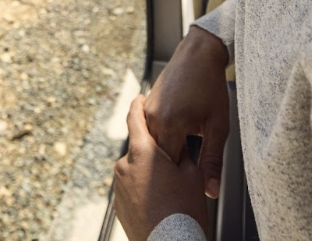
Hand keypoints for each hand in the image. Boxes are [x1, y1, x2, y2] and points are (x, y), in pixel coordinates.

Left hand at [115, 95, 210, 240]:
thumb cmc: (183, 213)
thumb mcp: (192, 176)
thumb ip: (183, 154)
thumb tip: (180, 147)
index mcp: (142, 152)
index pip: (135, 118)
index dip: (138, 105)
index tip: (140, 97)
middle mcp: (125, 166)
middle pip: (138, 147)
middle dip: (153, 150)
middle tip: (174, 162)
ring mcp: (119, 186)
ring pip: (135, 168)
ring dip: (149, 171)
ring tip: (170, 189)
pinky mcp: (119, 204)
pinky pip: (132, 188)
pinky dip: (144, 189)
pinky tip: (162, 201)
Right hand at [143, 27, 229, 197]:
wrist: (199, 53)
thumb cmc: (210, 85)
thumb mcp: (218, 126)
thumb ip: (212, 160)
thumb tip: (210, 191)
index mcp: (169, 125)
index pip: (166, 167)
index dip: (177, 179)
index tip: (188, 185)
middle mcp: (153, 118)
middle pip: (156, 157)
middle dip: (170, 169)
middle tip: (185, 177)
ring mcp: (148, 111)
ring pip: (152, 144)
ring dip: (166, 153)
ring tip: (182, 159)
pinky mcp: (148, 105)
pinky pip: (151, 130)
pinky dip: (162, 139)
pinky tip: (177, 140)